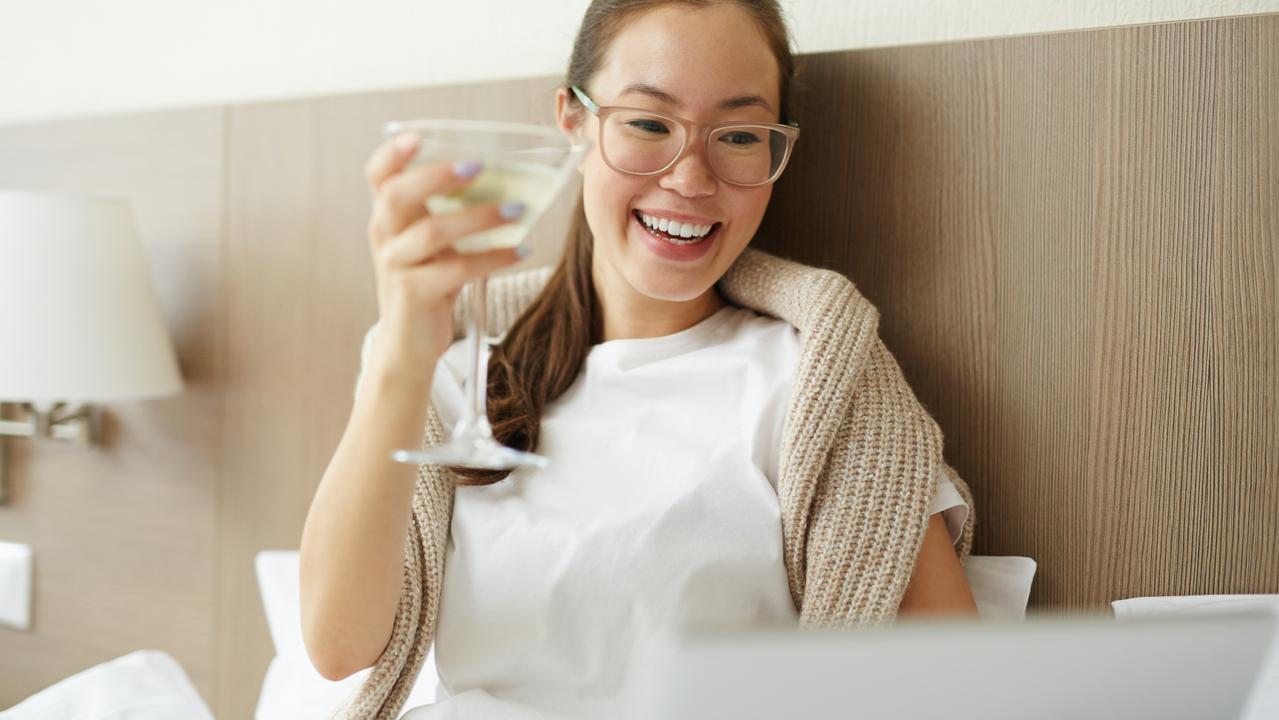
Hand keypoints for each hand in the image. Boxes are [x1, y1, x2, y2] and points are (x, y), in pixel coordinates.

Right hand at [363, 132, 525, 371]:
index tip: (418, 135)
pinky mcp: (413, 294)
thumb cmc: (430, 283)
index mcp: (388, 217)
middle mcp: (384, 236)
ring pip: (432, 232)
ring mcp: (396, 265)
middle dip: (437, 176)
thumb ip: (452, 215)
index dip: (393, 154)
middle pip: (398, 195)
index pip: (378, 176)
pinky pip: (456, 269)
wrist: (409, 343)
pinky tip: (520, 250)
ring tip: (519, 210)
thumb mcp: (434, 246)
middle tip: (479, 165)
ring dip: (479, 217)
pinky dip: (493, 258)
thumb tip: (510, 185)